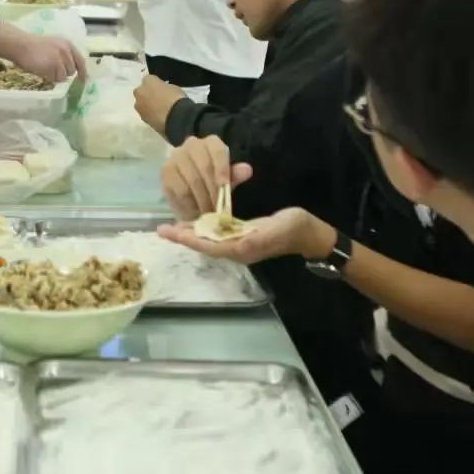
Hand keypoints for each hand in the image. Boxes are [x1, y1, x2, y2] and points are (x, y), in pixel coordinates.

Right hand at [0, 26, 84, 83]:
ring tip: (44, 69)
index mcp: (67, 44)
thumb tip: (69, 70)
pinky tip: (41, 70)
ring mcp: (60, 59)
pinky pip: (54, 78)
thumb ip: (63, 55)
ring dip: (55, 76)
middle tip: (52, 71)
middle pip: (72, 70)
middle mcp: (66, 51)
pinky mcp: (53, 66)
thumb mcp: (53, 45)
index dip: (83, 72)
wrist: (20, 44)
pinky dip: (49, 78)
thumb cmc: (32, 45)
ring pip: (63, 76)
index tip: (83, 80)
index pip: (80, 60)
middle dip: (63, 73)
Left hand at [133, 74, 185, 133]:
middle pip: (141, 91)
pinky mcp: (142, 118)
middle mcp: (140, 92)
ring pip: (141, 104)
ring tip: (159, 110)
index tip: (161, 89)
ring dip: (147, 105)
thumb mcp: (173, 87)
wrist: (176, 118)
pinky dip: (149, 115)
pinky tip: (158, 117)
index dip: (155, 84)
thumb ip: (163, 88)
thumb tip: (161, 92)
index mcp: (148, 80)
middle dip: (147, 94)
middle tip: (158, 99)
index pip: (149, 79)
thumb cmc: (176, 99)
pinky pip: (145, 114)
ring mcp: (139, 106)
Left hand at [158, 207, 332, 265]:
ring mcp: (240, 245)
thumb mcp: (277, 228)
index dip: (190, 239)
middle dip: (184, 237)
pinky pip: (218, 236)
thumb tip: (238, 243)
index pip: (209, 246)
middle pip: (205, 245)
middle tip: (162, 229)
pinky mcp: (243, 238)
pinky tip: (196, 222)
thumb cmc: (294, 227)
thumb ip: (258, 236)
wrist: (310, 233)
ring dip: (191, 234)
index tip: (171, 232)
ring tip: (172, 227)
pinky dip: (204, 229)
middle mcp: (237, 250)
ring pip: (209, 241)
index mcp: (242, 249)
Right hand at [159, 135, 250, 219]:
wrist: (187, 184)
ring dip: (202, 200)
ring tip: (208, 214)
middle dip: (213, 191)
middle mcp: (192, 145)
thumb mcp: (225, 178)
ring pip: (192, 180)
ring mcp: (176, 157)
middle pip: (205, 167)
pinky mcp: (165, 171)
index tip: (225, 188)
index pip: (218, 151)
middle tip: (219, 210)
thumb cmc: (210, 180)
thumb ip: (234, 174)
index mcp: (211, 143)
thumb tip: (247, 169)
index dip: (223, 169)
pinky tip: (195, 212)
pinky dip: (189, 203)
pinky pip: (179, 189)